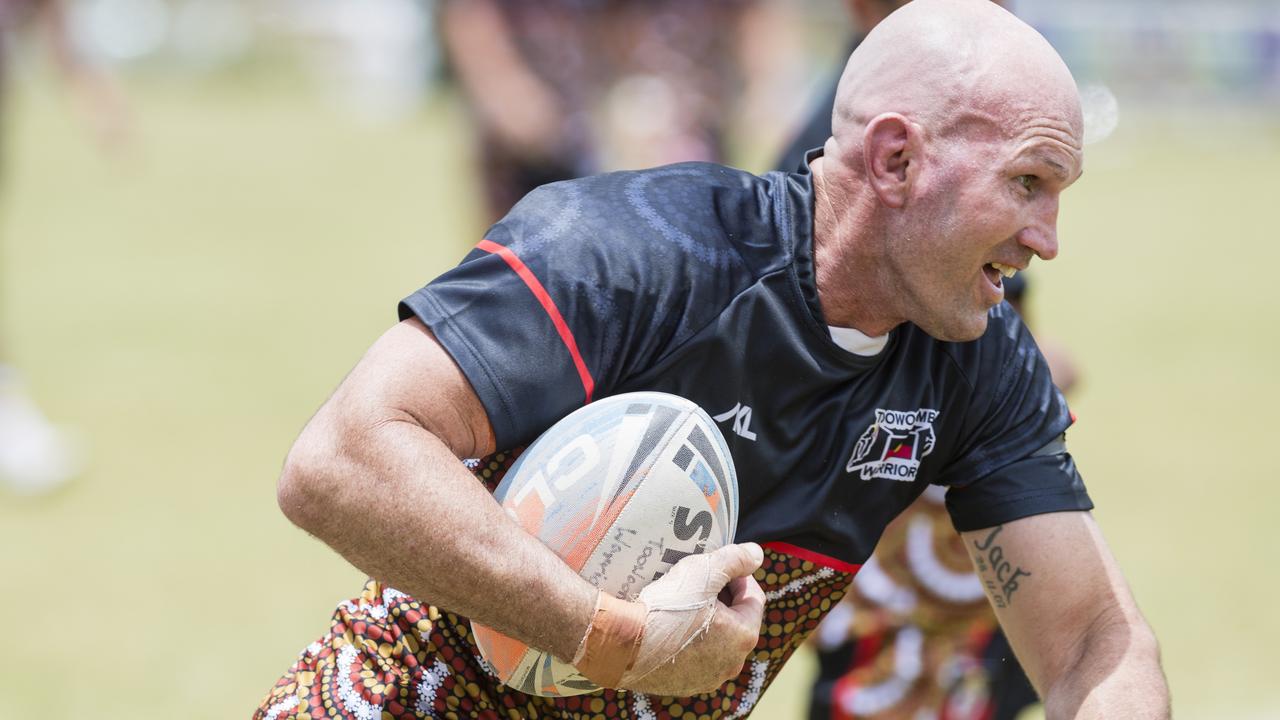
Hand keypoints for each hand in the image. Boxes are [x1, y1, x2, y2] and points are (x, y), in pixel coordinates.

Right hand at [621, 543, 765, 695]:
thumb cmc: (667, 607)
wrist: (624, 645)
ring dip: (706, 622)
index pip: (753, 599)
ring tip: (684, 603)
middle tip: (700, 583)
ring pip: (715, 642)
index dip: (738, 577)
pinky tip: (670, 627)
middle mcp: (731, 664)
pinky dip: (688, 642)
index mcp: (743, 637)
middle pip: (736, 622)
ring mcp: (707, 679)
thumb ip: (736, 559)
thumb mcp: (704, 571)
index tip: (720, 568)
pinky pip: (694, 658)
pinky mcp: (683, 686)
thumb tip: (755, 555)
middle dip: (722, 601)